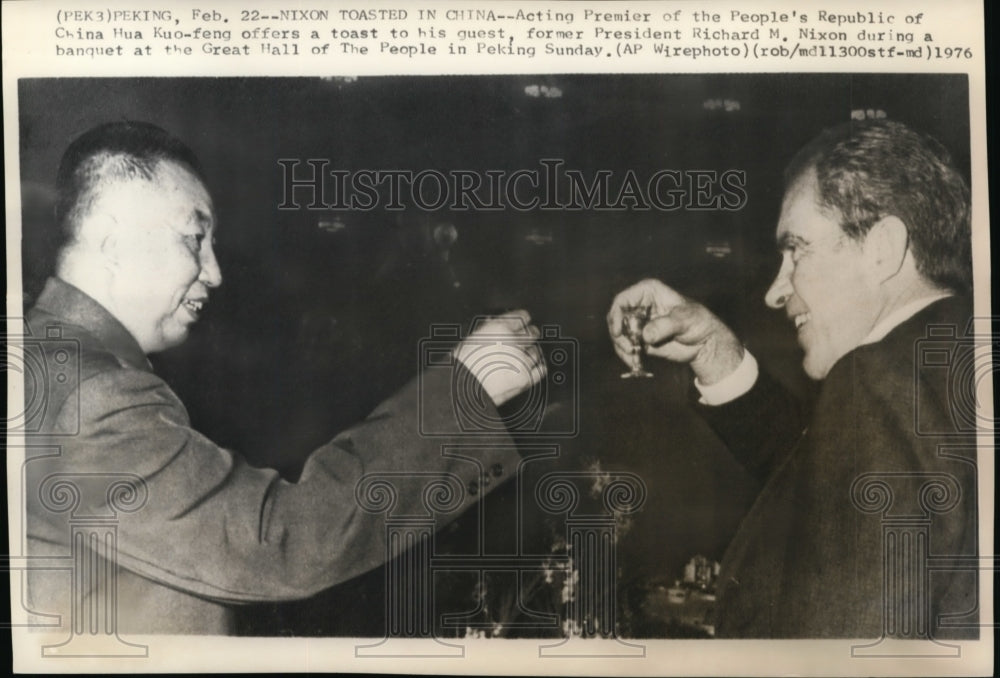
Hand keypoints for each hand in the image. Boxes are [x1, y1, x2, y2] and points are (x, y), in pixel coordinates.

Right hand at [455, 310, 546, 405]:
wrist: (461, 390)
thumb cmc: (462, 366)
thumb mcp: (473, 339)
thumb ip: (490, 331)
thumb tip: (496, 326)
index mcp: (499, 328)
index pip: (522, 317)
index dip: (523, 319)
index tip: (524, 320)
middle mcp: (513, 342)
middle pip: (532, 333)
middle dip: (529, 335)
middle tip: (527, 338)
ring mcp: (522, 360)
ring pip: (536, 351)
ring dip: (532, 352)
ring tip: (526, 355)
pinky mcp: (526, 378)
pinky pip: (540, 369)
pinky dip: (538, 367)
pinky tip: (535, 366)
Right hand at [607, 279, 742, 384]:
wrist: (705, 343)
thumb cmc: (698, 322)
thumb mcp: (685, 320)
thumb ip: (665, 325)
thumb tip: (645, 336)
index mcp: (648, 292)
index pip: (623, 299)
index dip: (616, 314)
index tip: (617, 331)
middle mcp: (639, 306)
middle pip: (615, 318)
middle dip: (618, 335)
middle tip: (629, 348)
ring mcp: (637, 323)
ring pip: (618, 334)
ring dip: (621, 347)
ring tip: (633, 358)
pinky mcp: (639, 339)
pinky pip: (625, 347)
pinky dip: (626, 355)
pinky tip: (634, 362)